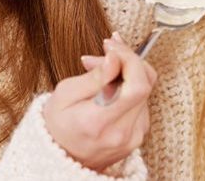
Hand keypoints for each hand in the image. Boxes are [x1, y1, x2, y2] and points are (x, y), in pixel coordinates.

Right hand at [43, 32, 157, 171]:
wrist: (61, 157)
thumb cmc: (58, 123)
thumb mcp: (64, 94)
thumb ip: (93, 77)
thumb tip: (116, 58)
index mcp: (99, 122)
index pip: (137, 86)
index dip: (129, 59)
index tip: (110, 47)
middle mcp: (122, 132)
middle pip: (145, 84)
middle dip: (127, 59)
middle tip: (105, 50)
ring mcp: (134, 136)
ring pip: (146, 89)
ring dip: (128, 70)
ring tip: (100, 66)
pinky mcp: (139, 134)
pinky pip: (142, 100)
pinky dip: (130, 85)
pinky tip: (111, 81)